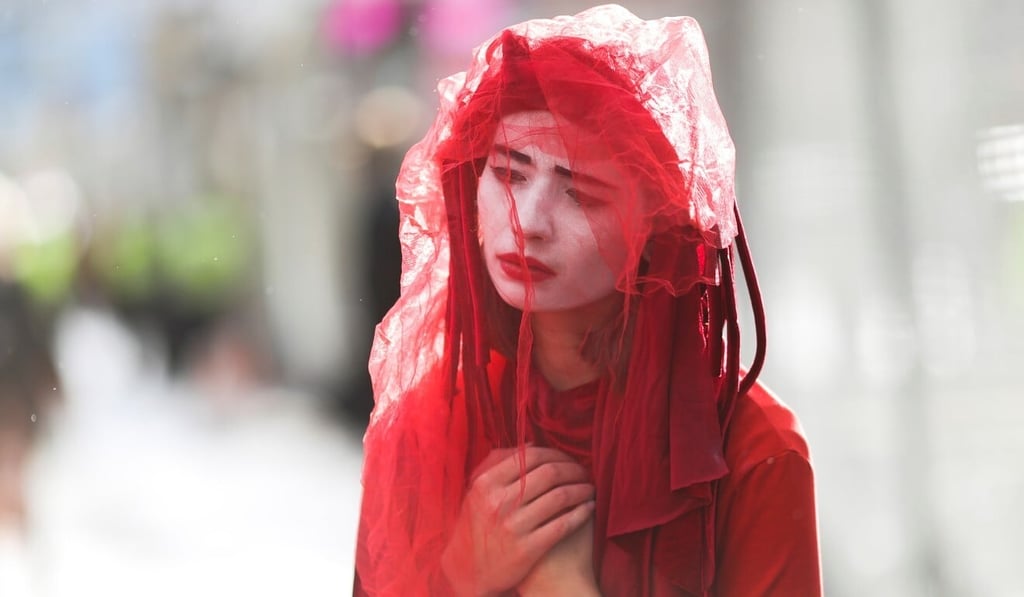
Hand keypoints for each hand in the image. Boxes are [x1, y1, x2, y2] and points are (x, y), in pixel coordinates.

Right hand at [440, 446, 594, 595]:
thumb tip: (532, 445)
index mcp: (486, 483)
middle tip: (584, 472)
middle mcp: (498, 502)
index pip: (530, 456)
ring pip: (560, 497)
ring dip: (582, 490)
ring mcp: (513, 526)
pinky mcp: (527, 549)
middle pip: (550, 473)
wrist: (469, 571)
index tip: (568, 459)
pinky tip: (589, 508)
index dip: (556, 454)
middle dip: (574, 469)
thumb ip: (498, 465)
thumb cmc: (478, 525)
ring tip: (590, 489)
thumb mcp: (477, 493)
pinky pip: (564, 525)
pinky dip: (582, 513)